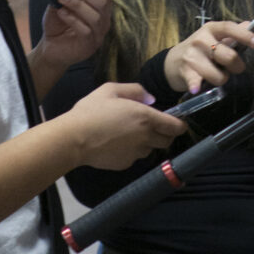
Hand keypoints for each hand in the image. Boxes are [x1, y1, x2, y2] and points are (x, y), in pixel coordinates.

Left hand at [36, 0, 112, 69]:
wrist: (51, 47)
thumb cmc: (58, 23)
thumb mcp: (57, 2)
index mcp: (100, 6)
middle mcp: (104, 19)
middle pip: (102, 1)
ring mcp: (98, 34)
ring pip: (95, 16)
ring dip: (77, 4)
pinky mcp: (89, 46)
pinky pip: (86, 30)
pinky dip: (73, 19)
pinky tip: (61, 13)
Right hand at [63, 82, 180, 170]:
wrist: (74, 139)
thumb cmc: (91, 111)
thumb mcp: (111, 89)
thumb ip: (135, 90)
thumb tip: (150, 99)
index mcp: (146, 117)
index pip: (175, 126)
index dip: (179, 124)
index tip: (177, 122)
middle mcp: (145, 137)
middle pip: (167, 140)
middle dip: (166, 134)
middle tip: (154, 126)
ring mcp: (136, 153)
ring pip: (152, 149)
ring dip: (148, 142)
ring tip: (131, 134)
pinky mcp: (126, 164)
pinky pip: (136, 157)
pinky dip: (133, 151)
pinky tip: (118, 143)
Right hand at [163, 18, 253, 94]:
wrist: (173, 62)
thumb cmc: (202, 49)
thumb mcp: (218, 38)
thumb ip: (240, 34)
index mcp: (212, 29)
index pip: (229, 28)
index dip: (245, 35)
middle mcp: (201, 40)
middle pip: (228, 56)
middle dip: (237, 67)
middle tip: (233, 68)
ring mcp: (192, 56)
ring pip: (218, 75)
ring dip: (222, 79)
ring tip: (215, 74)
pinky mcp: (185, 71)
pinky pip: (195, 80)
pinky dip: (196, 85)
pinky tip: (196, 88)